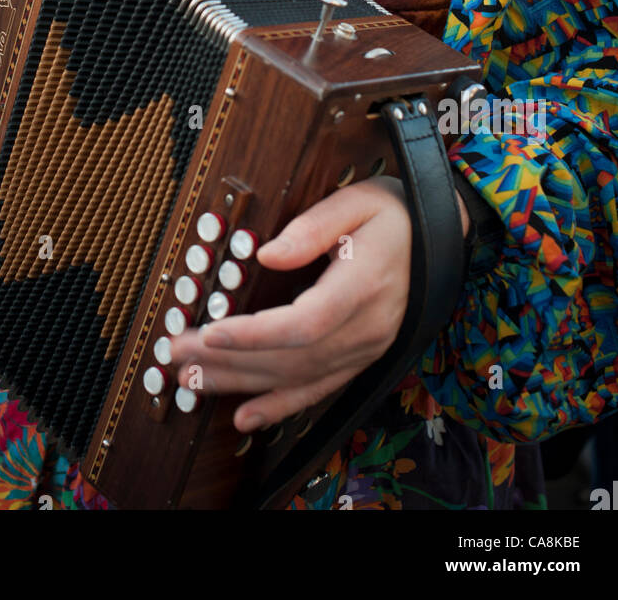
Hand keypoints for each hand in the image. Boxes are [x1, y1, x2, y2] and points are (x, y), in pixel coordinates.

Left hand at [169, 176, 465, 432]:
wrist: (440, 234)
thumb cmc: (395, 212)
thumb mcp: (356, 201)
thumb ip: (312, 227)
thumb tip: (266, 254)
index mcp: (363, 286)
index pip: (303, 324)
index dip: (255, 335)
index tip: (211, 332)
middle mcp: (366, 328)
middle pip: (290, 358)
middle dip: (229, 361)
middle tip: (177, 352)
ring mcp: (366, 348)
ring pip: (298, 379)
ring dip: (241, 383)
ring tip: (190, 379)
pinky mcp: (362, 356)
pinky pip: (319, 390)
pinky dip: (280, 407)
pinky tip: (246, 416)